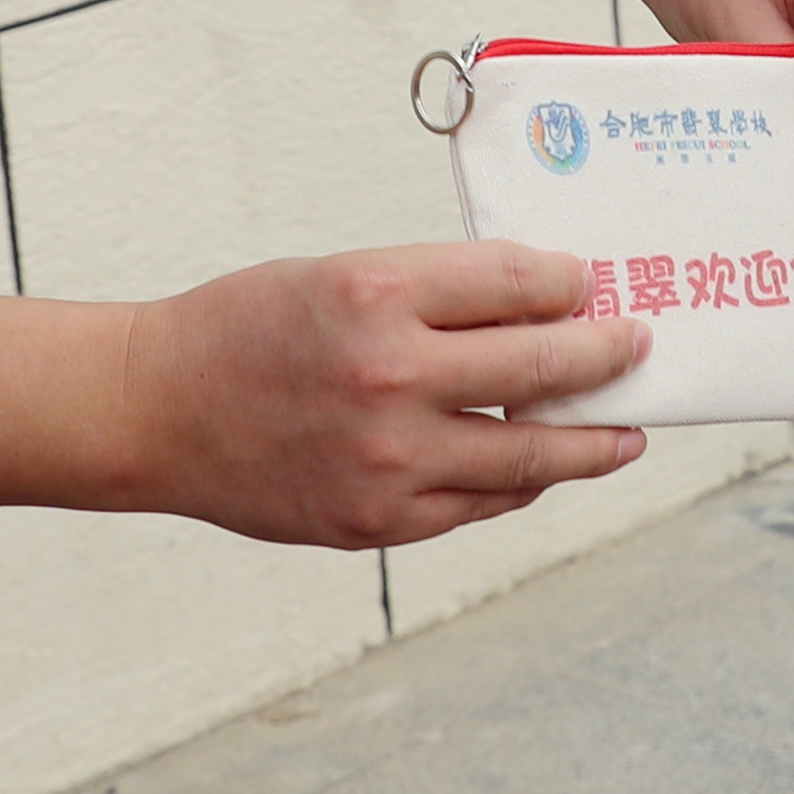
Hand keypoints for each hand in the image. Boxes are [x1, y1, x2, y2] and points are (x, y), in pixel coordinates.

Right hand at [149, 242, 648, 546]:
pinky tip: (545, 469)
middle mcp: (389, 375)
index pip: (517, 283)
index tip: (591, 285)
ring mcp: (387, 458)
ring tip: (627, 433)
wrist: (155, 410)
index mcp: (378, 292)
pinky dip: (521, 485)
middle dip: (607, 355)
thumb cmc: (247, 328)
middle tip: (638, 347)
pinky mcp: (376, 519)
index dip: (569, 284)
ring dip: (593, 442)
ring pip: (529, 456)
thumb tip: (540, 307)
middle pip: (542, 368)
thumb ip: (434, 291)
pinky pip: (479, 504)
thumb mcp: (339, 274)